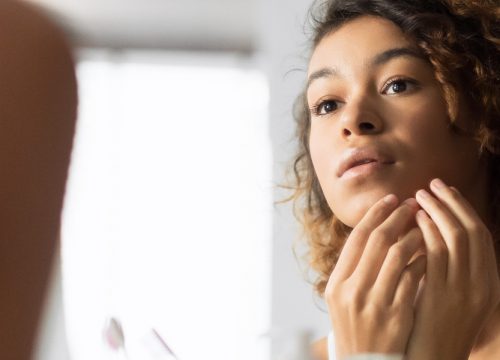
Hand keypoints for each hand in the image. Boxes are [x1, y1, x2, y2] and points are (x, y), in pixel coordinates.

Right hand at [324, 195, 425, 358]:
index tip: (390, 200)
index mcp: (336, 284)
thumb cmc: (355, 328)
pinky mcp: (396, 315)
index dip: (374, 215)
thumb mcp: (341, 299)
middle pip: (376, 241)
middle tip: (410, 204)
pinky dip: (422, 260)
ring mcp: (374, 304)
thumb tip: (372, 232)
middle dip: (396, 217)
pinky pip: (413, 278)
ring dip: (413, 235)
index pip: (356, 239)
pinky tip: (430, 253)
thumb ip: (352, 269)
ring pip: (397, 255)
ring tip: (423, 226)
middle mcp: (352, 291)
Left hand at [406, 178, 499, 359]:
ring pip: (456, 236)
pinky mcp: (442, 295)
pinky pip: (437, 253)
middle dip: (452, 203)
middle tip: (432, 184)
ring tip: (419, 196)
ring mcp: (464, 290)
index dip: (464, 209)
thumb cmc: (434, 326)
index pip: (481, 235)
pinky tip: (414, 219)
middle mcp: (483, 284)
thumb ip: (449, 267)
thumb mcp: (452, 295)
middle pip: (472, 230)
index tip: (448, 192)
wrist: (430, 359)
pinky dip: (428, 231)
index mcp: (488, 283)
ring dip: (438, 211)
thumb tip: (435, 233)